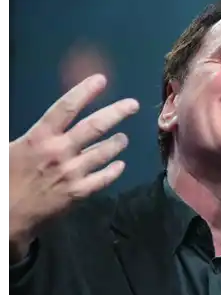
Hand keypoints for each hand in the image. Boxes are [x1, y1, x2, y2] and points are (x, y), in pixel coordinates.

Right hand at [8, 74, 138, 258]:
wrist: (7, 214)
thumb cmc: (8, 178)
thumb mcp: (12, 148)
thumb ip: (36, 134)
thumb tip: (52, 120)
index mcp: (40, 137)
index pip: (66, 107)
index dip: (84, 92)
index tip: (100, 80)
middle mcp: (59, 151)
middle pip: (94, 126)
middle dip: (117, 112)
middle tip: (133, 105)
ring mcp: (72, 172)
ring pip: (104, 152)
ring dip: (117, 143)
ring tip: (124, 138)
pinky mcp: (79, 192)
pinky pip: (104, 178)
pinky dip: (114, 170)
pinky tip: (120, 165)